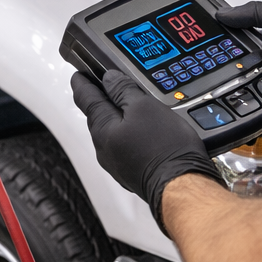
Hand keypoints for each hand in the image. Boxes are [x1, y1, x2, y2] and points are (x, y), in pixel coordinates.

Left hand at [71, 69, 222, 235]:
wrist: (182, 186)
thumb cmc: (165, 149)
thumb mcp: (144, 107)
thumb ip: (123, 90)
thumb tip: (109, 79)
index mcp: (103, 129)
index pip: (85, 99)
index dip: (82, 83)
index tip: (79, 75)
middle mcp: (105, 148)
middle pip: (97, 116)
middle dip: (100, 100)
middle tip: (103, 85)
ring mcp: (118, 163)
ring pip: (112, 132)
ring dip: (118, 117)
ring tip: (129, 105)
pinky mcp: (133, 172)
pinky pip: (125, 145)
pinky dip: (129, 133)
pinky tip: (143, 130)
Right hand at [217, 0, 261, 117]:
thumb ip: (255, 11)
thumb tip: (223, 13)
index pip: (233, 43)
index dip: (218, 45)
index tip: (201, 48)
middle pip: (233, 69)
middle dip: (221, 72)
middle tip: (208, 74)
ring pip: (241, 92)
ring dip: (233, 93)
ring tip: (220, 93)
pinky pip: (257, 110)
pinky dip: (250, 111)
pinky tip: (241, 109)